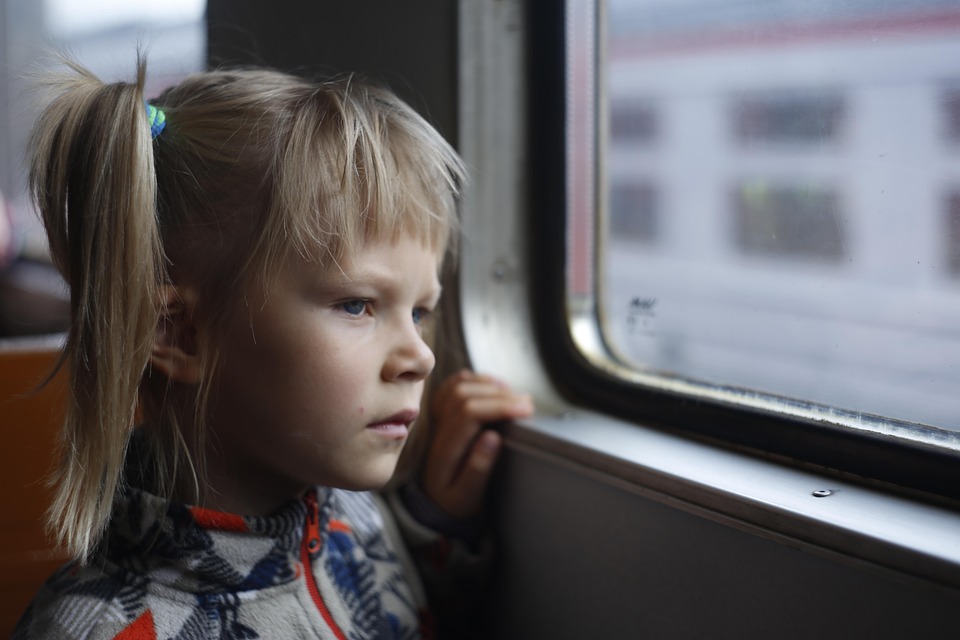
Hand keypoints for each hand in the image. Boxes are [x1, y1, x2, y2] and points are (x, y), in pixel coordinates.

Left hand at [421, 370, 533, 519]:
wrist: (434, 504)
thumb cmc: (455, 502)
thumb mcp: (467, 497)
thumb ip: (478, 469)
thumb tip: (494, 437)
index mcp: (444, 449)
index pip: (469, 413)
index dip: (499, 406)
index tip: (527, 410)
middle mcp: (437, 429)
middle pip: (464, 395)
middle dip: (500, 395)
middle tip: (528, 404)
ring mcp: (437, 419)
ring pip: (458, 386)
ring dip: (488, 385)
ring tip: (514, 396)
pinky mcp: (441, 415)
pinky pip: (452, 386)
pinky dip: (474, 379)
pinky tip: (493, 385)